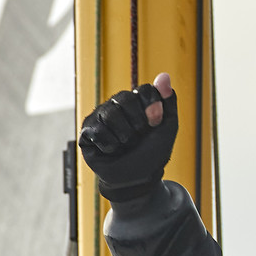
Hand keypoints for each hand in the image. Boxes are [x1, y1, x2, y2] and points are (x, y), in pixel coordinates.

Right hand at [78, 72, 177, 201]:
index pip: (144, 90)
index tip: (155, 124)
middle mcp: (117, 104)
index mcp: (138, 101)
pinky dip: (110, 145)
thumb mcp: (168, 127)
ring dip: (124, 136)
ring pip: (110, 113)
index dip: (152, 107)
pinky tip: (112, 151)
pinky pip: (98, 130)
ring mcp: (101, 116)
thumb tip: (164, 76)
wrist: (137, 180)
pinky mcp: (87, 130)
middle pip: (125, 99)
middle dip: (137, 124)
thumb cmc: (153, 153)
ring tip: (125, 145)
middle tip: (138, 137)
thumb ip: (167, 101)